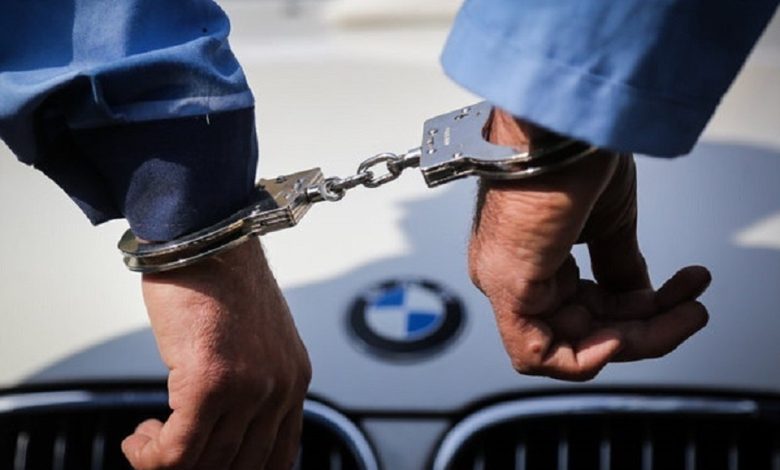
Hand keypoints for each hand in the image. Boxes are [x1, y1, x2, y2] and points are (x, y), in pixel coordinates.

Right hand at [121, 239, 310, 468]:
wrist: (203, 237)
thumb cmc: (219, 279)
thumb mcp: (254, 338)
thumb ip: (252, 381)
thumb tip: (222, 426)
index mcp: (294, 378)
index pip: (279, 455)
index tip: (207, 464)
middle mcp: (281, 387)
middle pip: (241, 464)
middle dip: (198, 467)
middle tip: (168, 453)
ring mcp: (250, 388)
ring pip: (206, 462)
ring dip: (167, 462)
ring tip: (149, 441)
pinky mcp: (211, 383)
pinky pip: (178, 451)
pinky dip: (151, 457)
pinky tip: (140, 440)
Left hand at [468, 109, 710, 380]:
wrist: (560, 122)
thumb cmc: (573, 150)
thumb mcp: (609, 222)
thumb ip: (619, 267)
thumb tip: (639, 299)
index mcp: (535, 256)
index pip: (588, 310)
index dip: (640, 314)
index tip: (681, 295)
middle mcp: (515, 274)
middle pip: (586, 331)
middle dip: (649, 327)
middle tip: (692, 309)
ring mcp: (507, 282)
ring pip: (572, 344)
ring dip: (638, 337)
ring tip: (686, 310)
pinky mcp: (507, 285)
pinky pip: (536, 353)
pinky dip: (586, 357)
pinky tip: (625, 335)